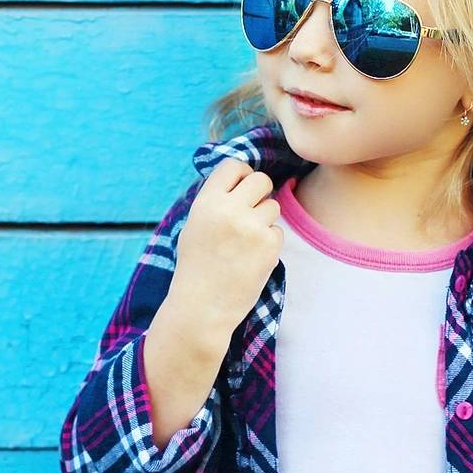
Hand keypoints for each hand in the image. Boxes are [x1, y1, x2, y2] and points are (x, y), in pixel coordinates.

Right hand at [168, 158, 283, 341]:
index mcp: (207, 202)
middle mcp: (230, 210)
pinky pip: (278, 231)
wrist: (201, 307)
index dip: (241, 175)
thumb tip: (242, 178)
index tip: (241, 189)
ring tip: (245, 242)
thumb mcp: (195, 225)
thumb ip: (216, 200)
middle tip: (251, 212)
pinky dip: (269, 243)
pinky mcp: (269, 246)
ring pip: (273, 206)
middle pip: (261, 180)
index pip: (234, 165)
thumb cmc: (196, 266)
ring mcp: (252, 228)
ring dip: (264, 220)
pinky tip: (251, 258)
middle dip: (260, 193)